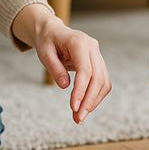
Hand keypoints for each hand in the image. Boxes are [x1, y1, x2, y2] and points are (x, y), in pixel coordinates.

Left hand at [14, 4, 111, 123]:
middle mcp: (92, 47)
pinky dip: (95, 96)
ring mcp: (97, 54)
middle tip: (78, 118)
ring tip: (80, 116)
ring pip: (104, 81)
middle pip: (98, 78)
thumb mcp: (44, 53)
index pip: (85, 70)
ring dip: (94, 101)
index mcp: (79, 42)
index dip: (81, 90)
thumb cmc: (48, 41)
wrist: (53, 31)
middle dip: (89, 100)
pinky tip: (85, 106)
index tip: (74, 107)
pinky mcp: (98, 62)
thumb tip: (65, 86)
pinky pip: (102, 81)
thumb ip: (55, 68)